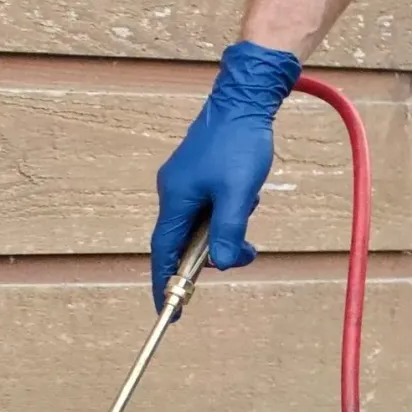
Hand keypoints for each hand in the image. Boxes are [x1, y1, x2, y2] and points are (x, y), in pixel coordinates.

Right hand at [150, 41, 301, 309]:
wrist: (244, 99)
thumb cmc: (239, 144)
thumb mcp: (238, 194)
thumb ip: (228, 232)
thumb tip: (221, 265)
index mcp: (176, 199)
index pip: (163, 253)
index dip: (165, 284)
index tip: (170, 312)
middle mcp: (173, 191)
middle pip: (183, 241)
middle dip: (210, 253)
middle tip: (241, 252)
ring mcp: (185, 181)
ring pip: (200, 223)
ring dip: (224, 227)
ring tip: (248, 207)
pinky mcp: (198, 173)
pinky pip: (207, 205)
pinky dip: (225, 211)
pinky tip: (245, 196)